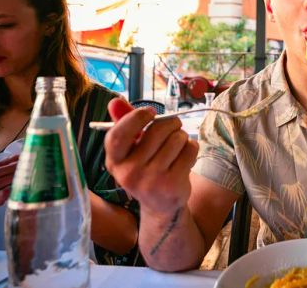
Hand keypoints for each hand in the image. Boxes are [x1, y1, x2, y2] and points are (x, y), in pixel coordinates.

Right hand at [104, 98, 198, 217]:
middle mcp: (129, 173)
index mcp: (114, 162)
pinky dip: (191, 147)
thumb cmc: (146, 168)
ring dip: (182, 136)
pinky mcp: (172, 184)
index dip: (136, 118)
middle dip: (170, 123)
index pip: (118, 135)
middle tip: (174, 126)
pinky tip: (185, 156)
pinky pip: (189, 150)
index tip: (150, 112)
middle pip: (156, 130)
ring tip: (177, 145)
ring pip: (176, 139)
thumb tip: (115, 100)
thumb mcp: (132, 149)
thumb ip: (124, 123)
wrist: (160, 205)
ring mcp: (151, 180)